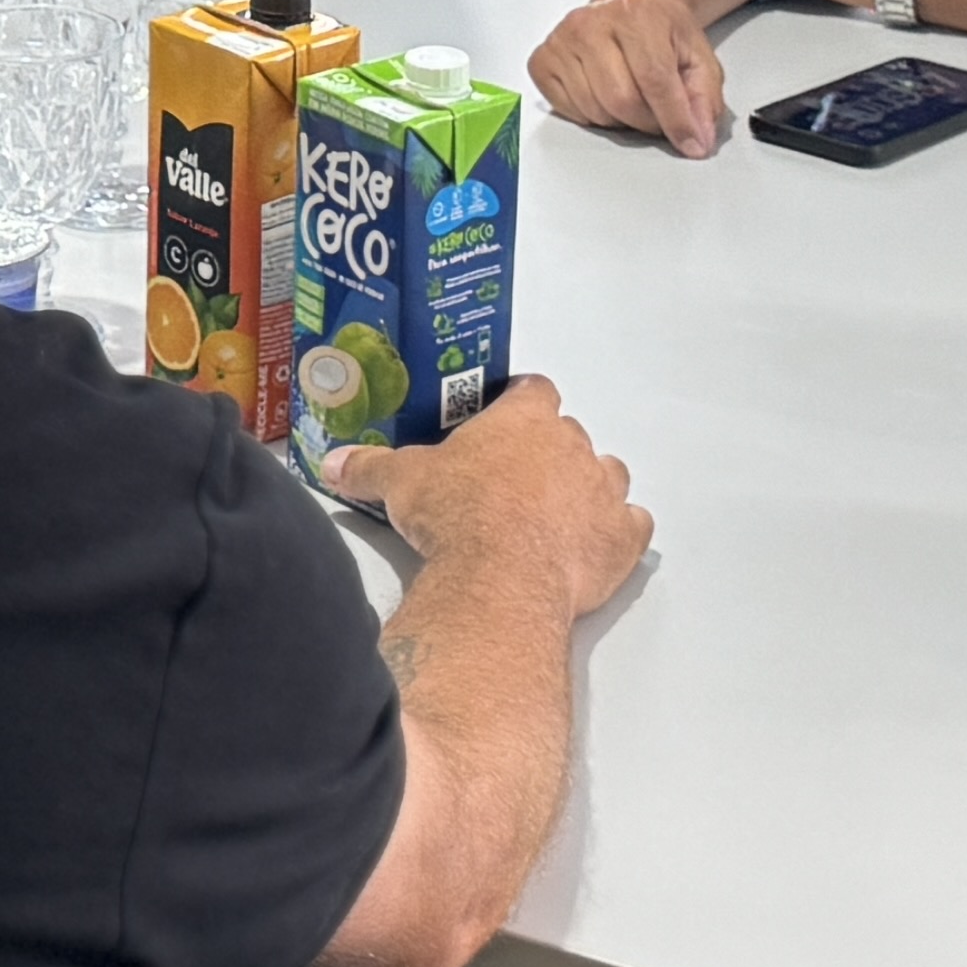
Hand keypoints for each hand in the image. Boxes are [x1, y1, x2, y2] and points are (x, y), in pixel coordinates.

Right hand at [343, 374, 648, 613]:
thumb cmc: (458, 516)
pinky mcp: (622, 538)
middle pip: (570, 434)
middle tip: (514, 481)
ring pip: (608, 475)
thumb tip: (335, 464)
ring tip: (557, 514)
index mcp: (524, 419)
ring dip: (589, 489)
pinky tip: (596, 546)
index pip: (533, 390)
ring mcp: (603, 491)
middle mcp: (572, 446)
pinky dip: (618, 533)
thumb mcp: (400, 483)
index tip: (508, 413)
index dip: (521, 401)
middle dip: (548, 453)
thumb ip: (370, 468)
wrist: (499, 577)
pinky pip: (632, 526)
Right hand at [532, 0, 739, 156]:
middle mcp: (593, 23)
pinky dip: (591, 115)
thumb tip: (698, 140)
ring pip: (594, 110)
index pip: (655, 80)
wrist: (629, 1)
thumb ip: (704, 99)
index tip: (689, 143)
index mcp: (637, 15)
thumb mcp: (698, 56)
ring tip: (631, 98)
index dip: (675, 119)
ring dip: (619, 120)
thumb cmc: (660, 28)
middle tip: (657, 114)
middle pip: (621, 100)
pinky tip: (603, 94)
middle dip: (646, 121)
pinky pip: (568, 111)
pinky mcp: (542, 59)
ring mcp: (562, 40)